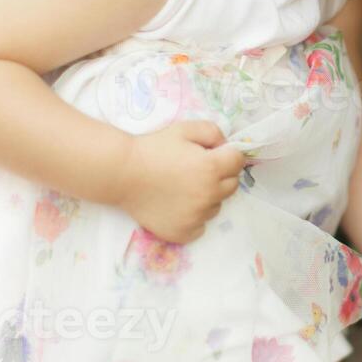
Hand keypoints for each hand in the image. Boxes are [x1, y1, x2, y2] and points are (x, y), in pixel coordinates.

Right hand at [115, 120, 243, 242]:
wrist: (122, 173)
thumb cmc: (154, 149)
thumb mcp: (185, 129)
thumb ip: (213, 132)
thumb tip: (226, 147)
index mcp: (212, 168)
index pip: (238, 162)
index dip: (228, 155)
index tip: (214, 155)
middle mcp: (209, 195)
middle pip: (231, 186)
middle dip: (221, 176)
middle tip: (198, 171)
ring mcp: (197, 216)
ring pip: (216, 206)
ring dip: (207, 197)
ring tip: (183, 188)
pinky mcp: (184, 232)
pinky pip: (201, 226)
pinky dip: (194, 217)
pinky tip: (177, 205)